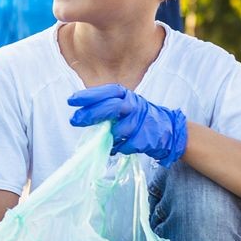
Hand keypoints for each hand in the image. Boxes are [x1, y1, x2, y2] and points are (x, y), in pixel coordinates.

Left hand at [68, 84, 188, 163]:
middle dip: (91, 114)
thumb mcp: (125, 107)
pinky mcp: (146, 138)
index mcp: (127, 96)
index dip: (89, 95)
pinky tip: (120, 147)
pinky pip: (126, 146)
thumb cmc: (140, 118)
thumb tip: (82, 115)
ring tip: (108, 139)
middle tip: (74, 120)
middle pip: (111, 108)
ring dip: (109, 137)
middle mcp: (135, 106)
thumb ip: (107, 108)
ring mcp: (142, 122)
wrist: (168, 130)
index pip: (107, 92)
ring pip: (118, 131)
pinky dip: (119, 148)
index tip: (71, 100)